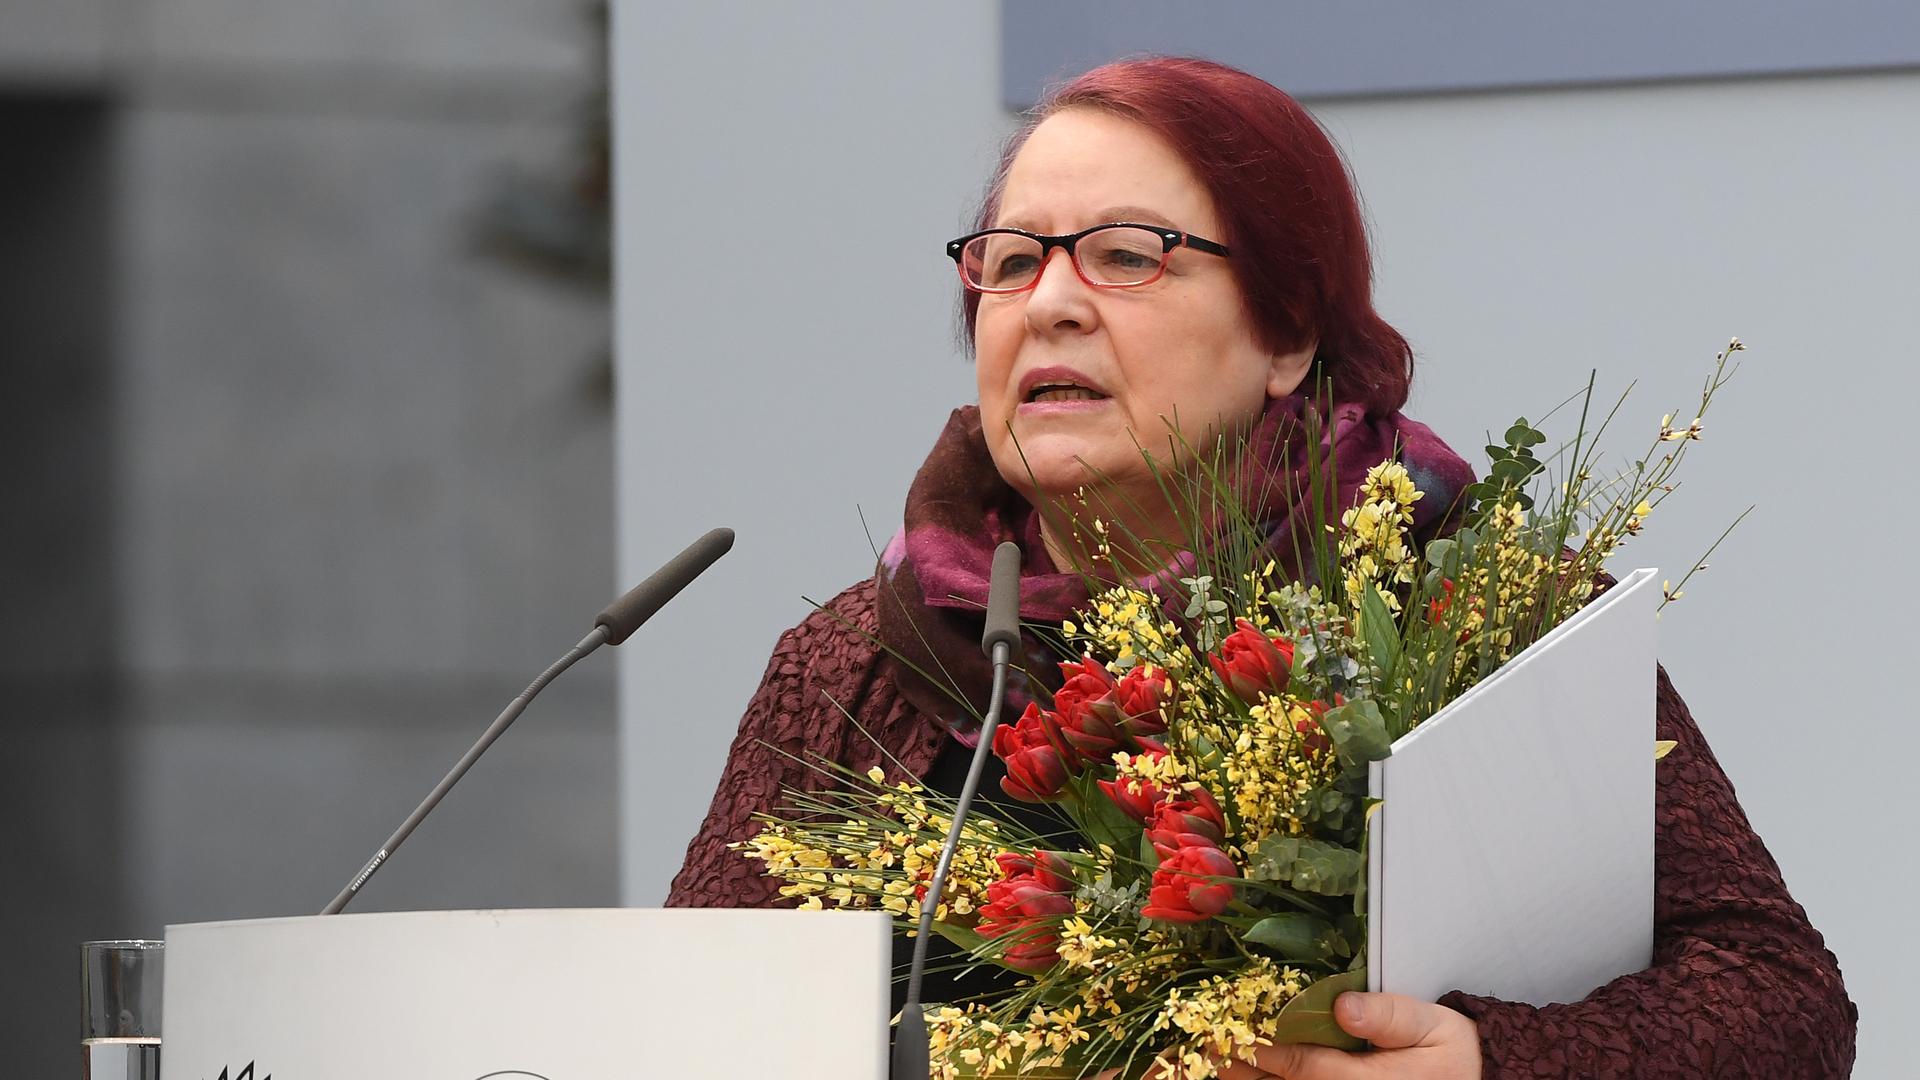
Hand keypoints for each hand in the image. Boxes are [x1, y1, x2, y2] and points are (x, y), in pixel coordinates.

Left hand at [1216, 992, 1480, 1079]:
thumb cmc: (1454, 1054)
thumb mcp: (1433, 1025)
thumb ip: (1391, 1015)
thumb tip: (1343, 1004)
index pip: (1305, 1068)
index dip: (1264, 1053)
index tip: (1229, 1036)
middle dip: (1245, 1075)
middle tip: (1203, 1056)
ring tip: (1216, 1069)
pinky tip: (1253, 1076)